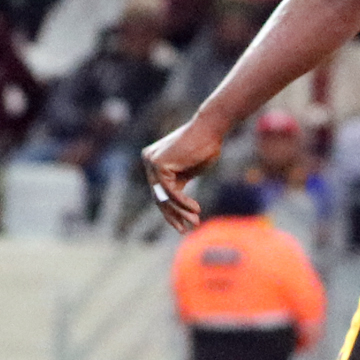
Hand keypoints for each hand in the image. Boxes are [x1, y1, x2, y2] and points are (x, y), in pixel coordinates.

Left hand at [142, 114, 226, 232]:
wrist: (211, 129)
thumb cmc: (205, 146)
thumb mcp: (189, 170)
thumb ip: (179, 183)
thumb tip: (176, 203)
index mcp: (154, 161)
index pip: (160, 191)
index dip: (171, 210)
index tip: (183, 223)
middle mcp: (148, 160)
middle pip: (159, 196)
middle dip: (173, 215)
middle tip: (185, 230)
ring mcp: (151, 162)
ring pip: (164, 196)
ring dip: (180, 212)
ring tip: (194, 222)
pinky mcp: (159, 164)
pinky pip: (170, 191)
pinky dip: (183, 202)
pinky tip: (195, 209)